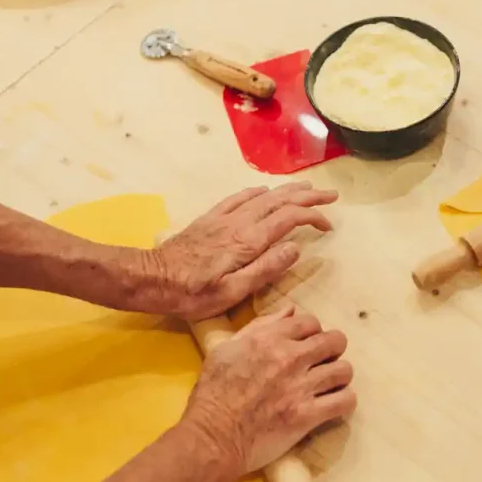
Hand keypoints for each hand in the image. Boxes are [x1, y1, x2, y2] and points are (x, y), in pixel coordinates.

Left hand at [137, 182, 337, 319]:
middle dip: (308, 195)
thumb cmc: (192, 294)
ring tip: (307, 187)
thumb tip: (295, 248)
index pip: (289, 219)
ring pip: (263, 196)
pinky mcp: (210, 219)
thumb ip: (266, 269)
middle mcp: (239, 223)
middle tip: (331, 196)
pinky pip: (239, 197)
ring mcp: (223, 218)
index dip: (312, 217)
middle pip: (280, 200)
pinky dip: (258, 191)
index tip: (328, 225)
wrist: (150, 278)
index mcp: (249, 241)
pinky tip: (265, 190)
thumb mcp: (232, 292)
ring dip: (288, 190)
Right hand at [181, 306, 355, 481]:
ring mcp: (301, 387)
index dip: (312, 332)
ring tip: (330, 384)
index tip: (307, 344)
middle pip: (335, 341)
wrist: (212, 436)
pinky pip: (345, 400)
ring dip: (339, 376)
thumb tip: (290, 312)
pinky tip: (333, 403)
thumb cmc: (213, 393)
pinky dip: (344, 401)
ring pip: (344, 370)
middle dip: (332, 349)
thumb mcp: (226, 348)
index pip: (311, 321)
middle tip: (322, 362)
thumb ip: (260, 326)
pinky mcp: (308, 415)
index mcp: (269, 338)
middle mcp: (290, 357)